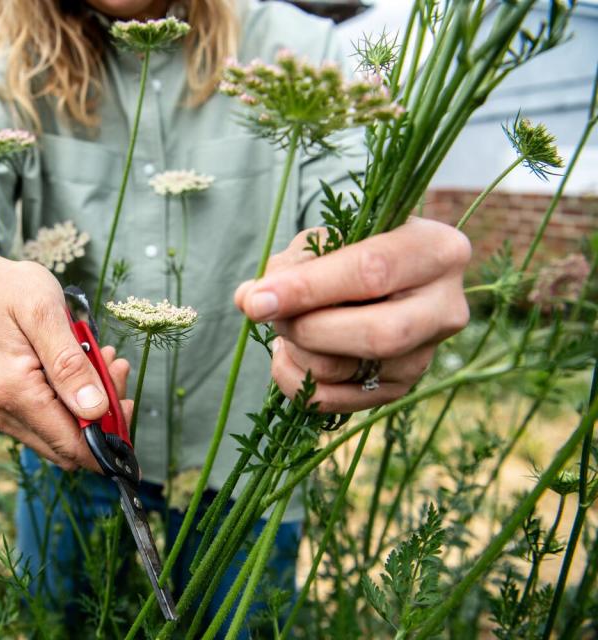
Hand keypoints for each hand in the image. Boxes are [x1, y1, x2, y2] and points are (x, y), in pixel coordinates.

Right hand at [0, 252, 132, 471]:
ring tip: (102, 359)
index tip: (124, 396)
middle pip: (69, 447)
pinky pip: (50, 421)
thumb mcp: (44, 312)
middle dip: (103, 416)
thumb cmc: (9, 290)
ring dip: (91, 406)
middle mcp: (2, 413)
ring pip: (62, 437)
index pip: (71, 444)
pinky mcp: (7, 409)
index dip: (108, 433)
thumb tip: (95, 409)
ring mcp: (2, 414)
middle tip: (114, 367)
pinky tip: (83, 367)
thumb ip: (69, 363)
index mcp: (12, 391)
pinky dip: (74, 401)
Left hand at [234, 218, 470, 412]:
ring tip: (282, 329)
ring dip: (297, 352)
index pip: (371, 272)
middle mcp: (445, 307)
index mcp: (436, 250)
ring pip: (352, 370)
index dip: (308, 289)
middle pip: (375, 334)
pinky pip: (338, 402)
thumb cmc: (351, 249)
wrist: (381, 279)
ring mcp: (427, 355)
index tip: (257, 301)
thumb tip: (250, 299)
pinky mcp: (401, 389)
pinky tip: (288, 356)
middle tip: (270, 314)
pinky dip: (297, 383)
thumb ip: (289, 265)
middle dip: (307, 329)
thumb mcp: (326, 239)